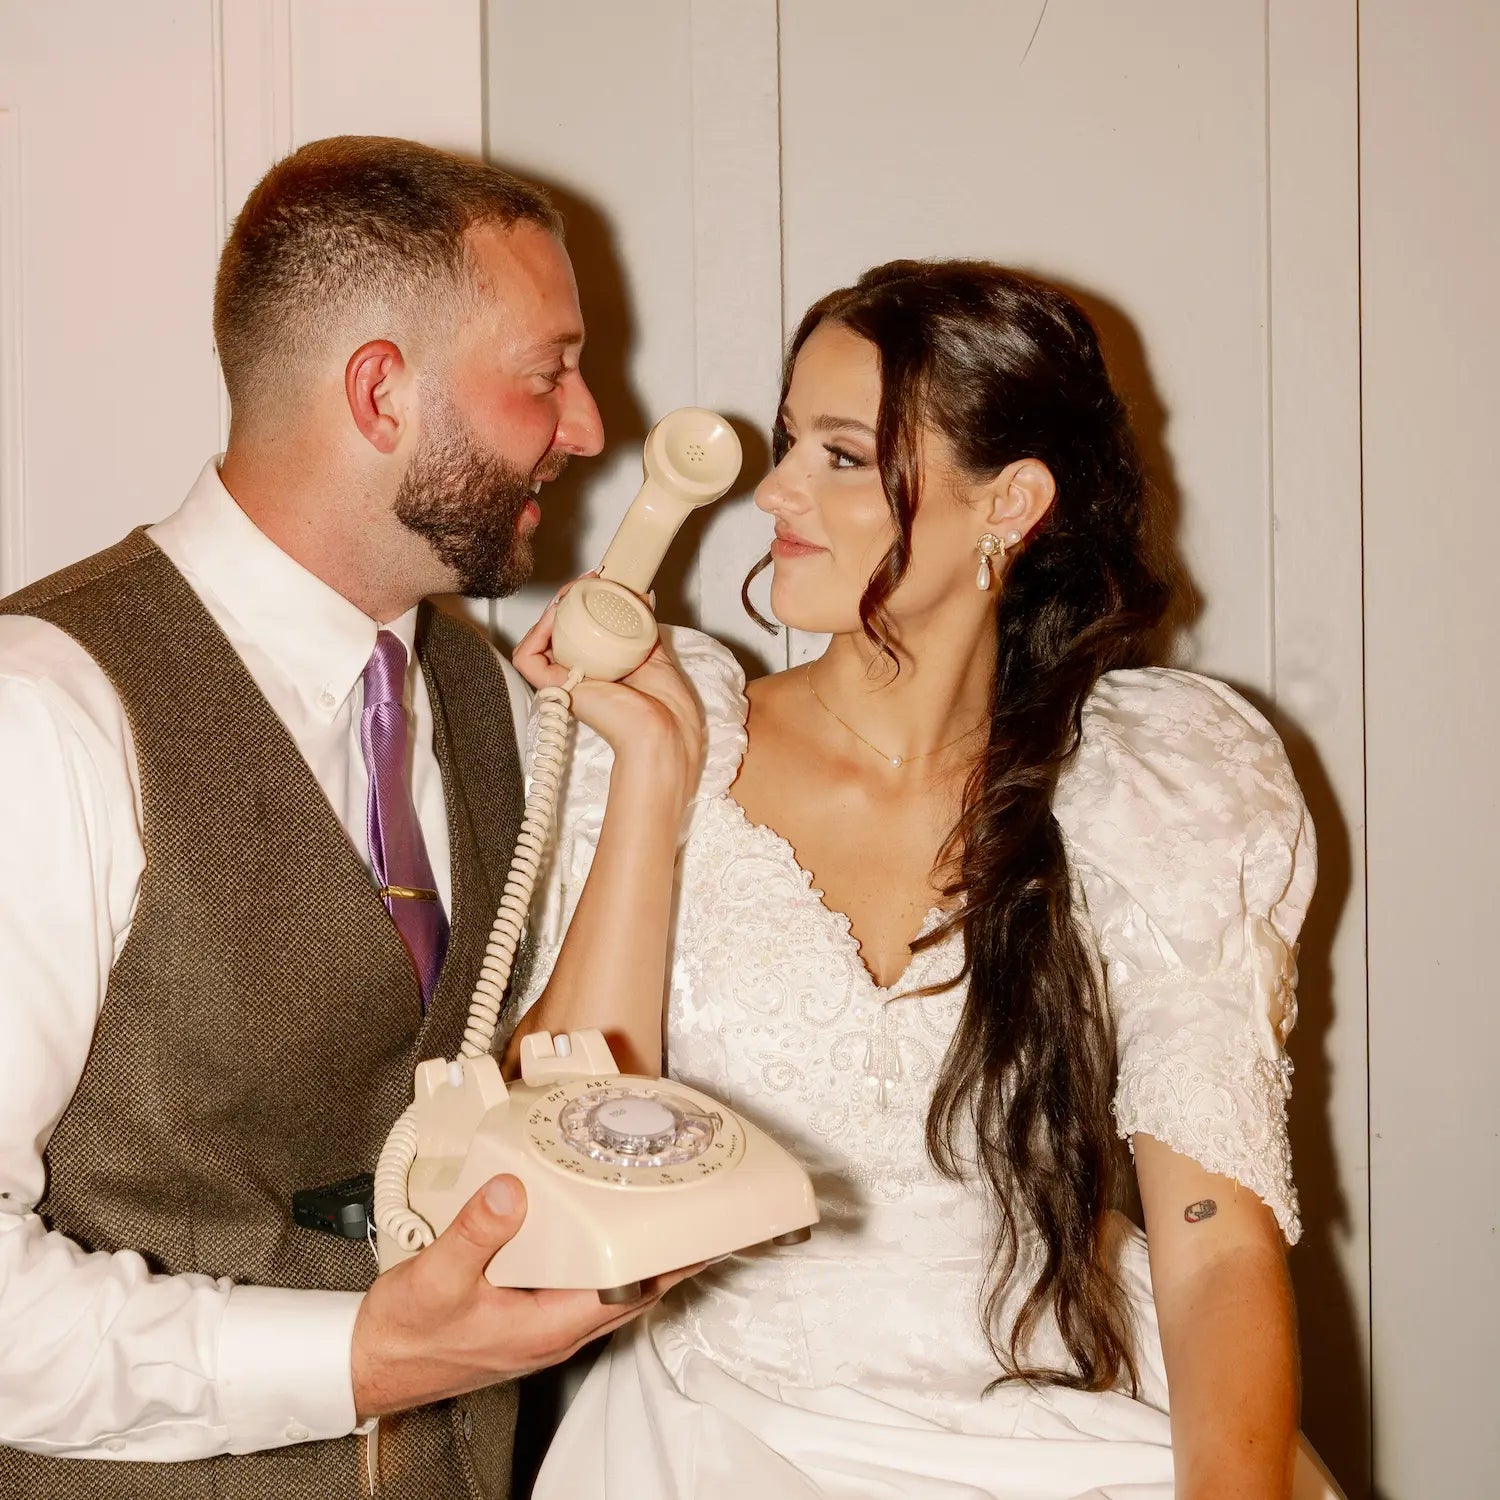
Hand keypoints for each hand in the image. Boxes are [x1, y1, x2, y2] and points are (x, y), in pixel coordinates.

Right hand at [350, 1175, 699, 1418]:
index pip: (633, 1293)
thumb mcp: (438, 1276)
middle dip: (671, 1260)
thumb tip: (512, 1192)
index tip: (702, 1233)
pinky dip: (605, 1264)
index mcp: (548, 1325)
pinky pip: (584, 1289)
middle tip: (701, 1217)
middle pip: (634, 1294)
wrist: (370, 1365)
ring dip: (642, 1262)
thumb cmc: (405, 1334)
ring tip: (664, 1219)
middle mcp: (555, 1332)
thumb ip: (476, 1231)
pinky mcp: (528, 1320)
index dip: (672, 1263)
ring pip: (612, 1294)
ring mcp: (543, 1328)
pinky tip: (597, 1236)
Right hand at [513, 579, 704, 813]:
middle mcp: (580, 675)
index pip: (580, 630)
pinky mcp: (553, 689)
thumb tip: (642, 594)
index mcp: (602, 669)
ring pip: (541, 639)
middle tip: (588, 580)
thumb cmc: (665, 707)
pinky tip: (556, 615)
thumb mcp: (653, 651)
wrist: (663, 728)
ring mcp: (565, 681)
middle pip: (559, 630)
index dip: (583, 602)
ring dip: (552, 609)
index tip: (599, 580)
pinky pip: (528, 657)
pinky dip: (536, 632)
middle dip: (569, 597)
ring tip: (571, 593)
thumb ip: (643, 624)